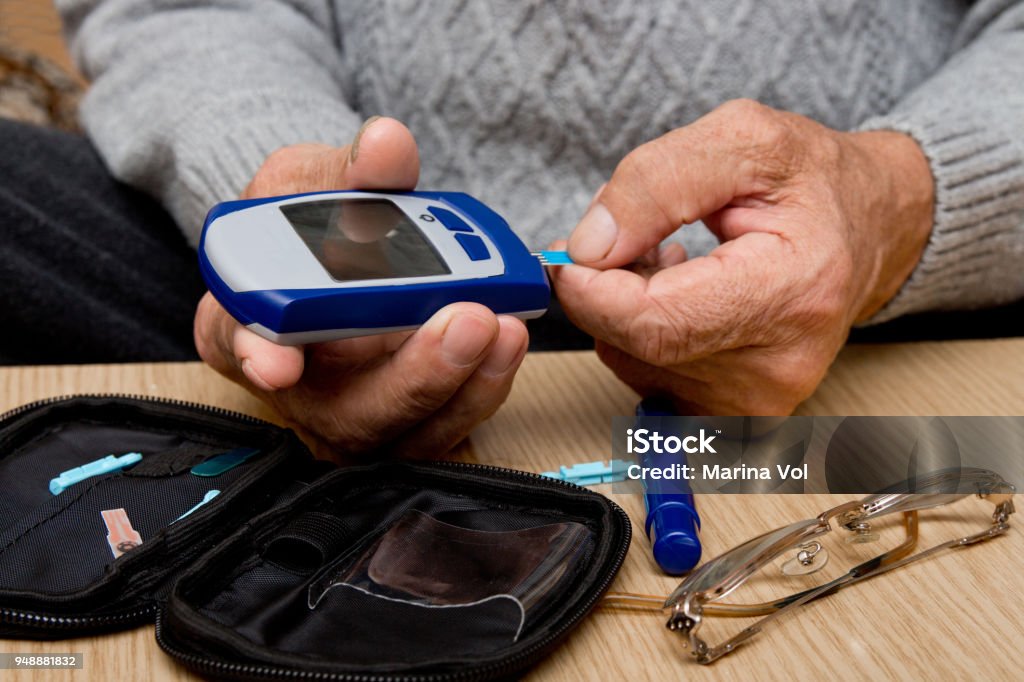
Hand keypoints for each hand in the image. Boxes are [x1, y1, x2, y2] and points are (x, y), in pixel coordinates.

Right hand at [195, 117, 528, 456]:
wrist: (351, 252)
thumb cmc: (317, 222)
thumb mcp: (319, 179)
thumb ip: (349, 170)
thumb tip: (386, 145)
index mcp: (248, 321)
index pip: (238, 345)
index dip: (257, 355)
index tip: (277, 361)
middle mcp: (302, 386)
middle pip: (346, 410)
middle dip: (412, 375)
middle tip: (465, 321)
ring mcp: (360, 411)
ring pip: (406, 431)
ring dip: (462, 385)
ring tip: (505, 328)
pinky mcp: (412, 418)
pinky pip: (447, 423)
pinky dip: (482, 387)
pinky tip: (509, 341)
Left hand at [552, 99, 933, 413]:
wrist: (868, 229)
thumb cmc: (812, 182)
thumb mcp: (743, 139)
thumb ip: (657, 182)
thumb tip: (589, 247)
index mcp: (793, 291)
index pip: (656, 321)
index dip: (592, 290)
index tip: (567, 254)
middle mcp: (780, 365)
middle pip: (636, 347)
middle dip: (606, 290)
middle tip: (631, 237)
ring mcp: (761, 401)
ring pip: (633, 363)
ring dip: (627, 309)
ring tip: (674, 261)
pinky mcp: (739, 415)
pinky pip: (649, 380)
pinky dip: (644, 336)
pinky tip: (679, 299)